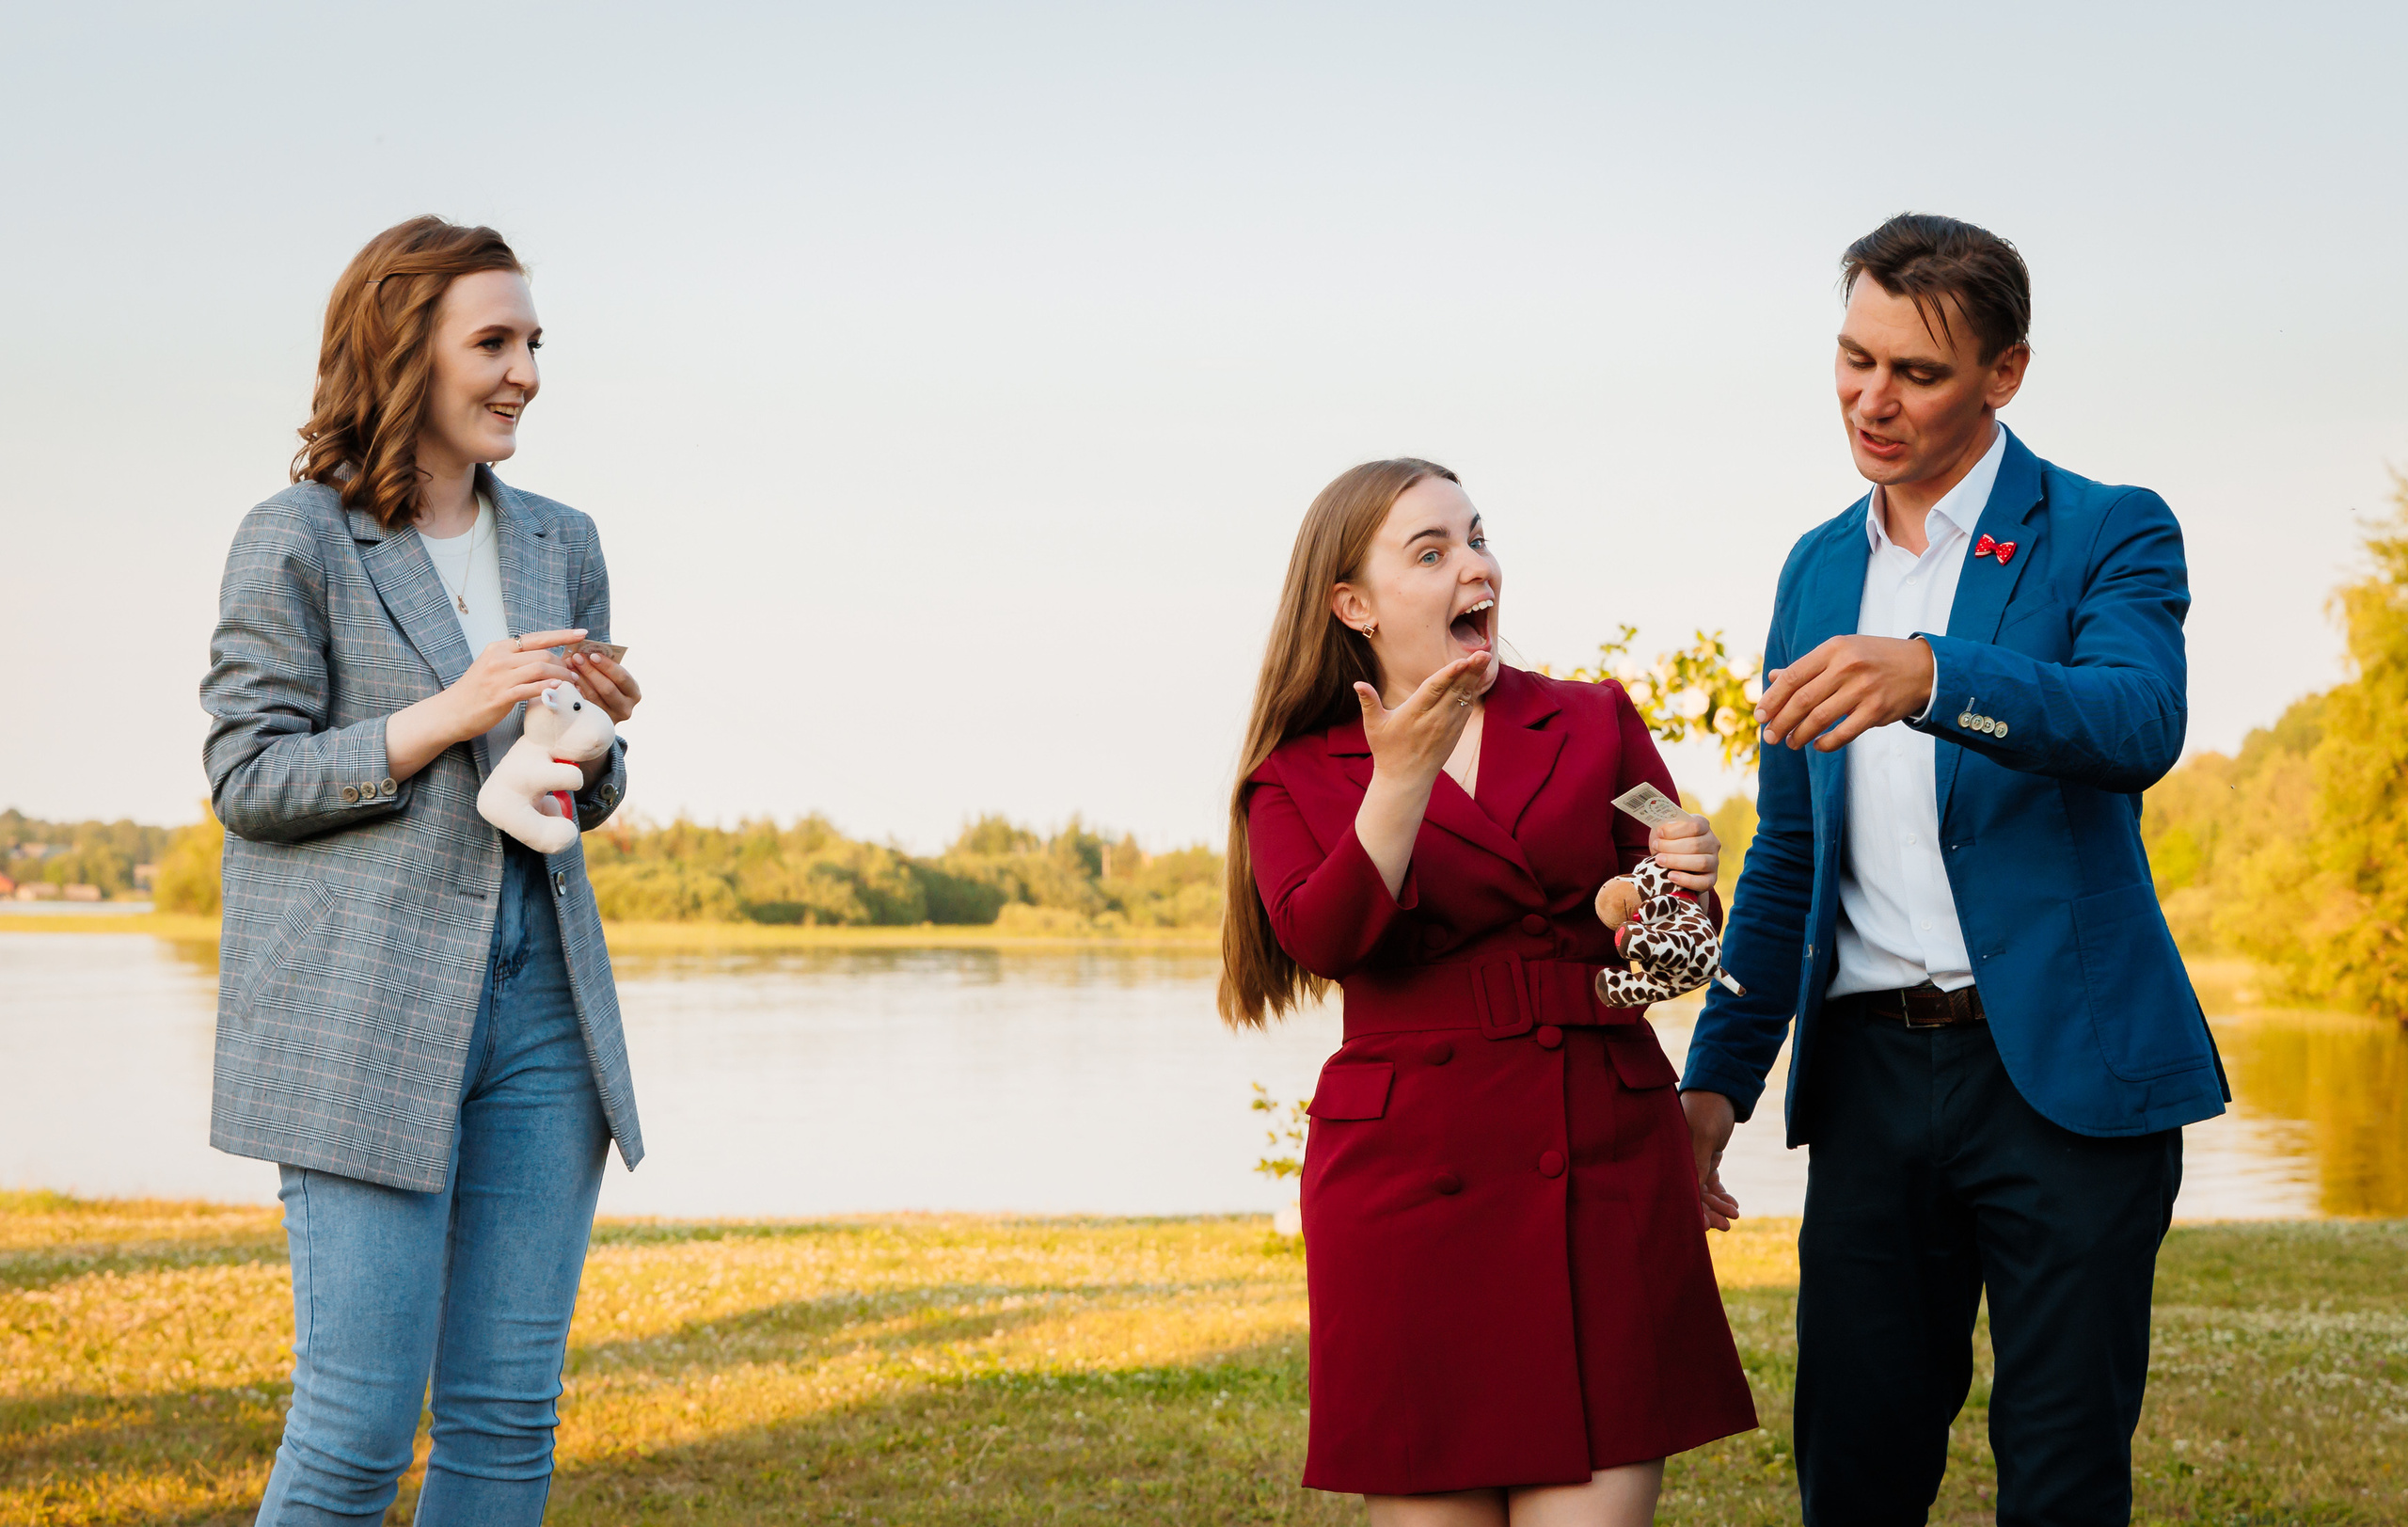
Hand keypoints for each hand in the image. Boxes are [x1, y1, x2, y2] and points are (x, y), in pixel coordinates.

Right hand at [441, 629, 583, 743]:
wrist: (451, 712)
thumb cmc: (476, 691)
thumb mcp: (493, 666)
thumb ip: (515, 660)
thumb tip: (543, 657)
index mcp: (499, 648)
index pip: (536, 637)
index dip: (561, 635)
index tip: (581, 634)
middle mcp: (499, 658)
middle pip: (542, 654)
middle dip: (563, 663)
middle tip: (575, 672)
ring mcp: (499, 677)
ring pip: (540, 669)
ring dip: (561, 675)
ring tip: (572, 682)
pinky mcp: (501, 696)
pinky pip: (531, 688)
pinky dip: (548, 687)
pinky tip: (559, 689)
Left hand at [566, 649, 642, 724]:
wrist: (603, 711)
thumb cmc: (607, 685)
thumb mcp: (613, 678)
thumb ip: (605, 667)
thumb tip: (587, 651)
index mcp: (633, 693)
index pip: (622, 678)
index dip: (607, 665)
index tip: (592, 654)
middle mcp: (625, 709)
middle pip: (607, 688)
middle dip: (590, 671)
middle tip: (576, 658)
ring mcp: (610, 718)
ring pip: (593, 697)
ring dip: (579, 679)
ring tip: (569, 665)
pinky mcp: (595, 723)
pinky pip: (583, 705)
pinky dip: (575, 691)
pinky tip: (567, 680)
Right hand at [1353, 652, 1492, 790]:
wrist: (1406, 779)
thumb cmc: (1387, 750)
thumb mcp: (1373, 726)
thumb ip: (1368, 702)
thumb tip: (1357, 684)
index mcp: (1414, 713)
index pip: (1435, 689)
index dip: (1449, 674)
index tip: (1462, 661)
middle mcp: (1434, 719)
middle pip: (1455, 690)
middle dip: (1470, 671)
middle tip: (1484, 653)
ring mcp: (1447, 726)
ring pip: (1464, 697)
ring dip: (1475, 678)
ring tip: (1486, 658)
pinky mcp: (1455, 731)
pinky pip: (1466, 707)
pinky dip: (1473, 691)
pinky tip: (1479, 676)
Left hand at [1648, 812, 1720, 892]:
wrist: (1669, 862)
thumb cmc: (1666, 842)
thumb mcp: (1664, 830)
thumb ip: (1664, 827)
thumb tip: (1662, 829)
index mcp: (1703, 825)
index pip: (1695, 825)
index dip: (1675, 830)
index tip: (1659, 833)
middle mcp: (1712, 843)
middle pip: (1696, 845)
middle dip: (1671, 847)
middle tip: (1656, 847)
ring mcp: (1714, 861)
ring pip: (1701, 862)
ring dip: (1677, 861)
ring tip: (1659, 860)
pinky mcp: (1711, 879)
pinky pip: (1704, 882)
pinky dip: (1686, 880)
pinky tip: (1671, 876)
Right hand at [1681, 1090, 1739, 1230]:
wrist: (1722, 1091)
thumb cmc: (1709, 1108)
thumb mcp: (1705, 1134)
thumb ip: (1698, 1161)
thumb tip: (1694, 1192)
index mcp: (1674, 1152)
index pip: (1680, 1185)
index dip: (1692, 1207)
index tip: (1704, 1226)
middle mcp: (1680, 1158)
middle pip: (1692, 1191)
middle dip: (1709, 1210)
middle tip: (1726, 1226)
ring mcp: (1692, 1159)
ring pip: (1704, 1189)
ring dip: (1719, 1205)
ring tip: (1735, 1216)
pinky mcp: (1705, 1158)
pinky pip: (1712, 1181)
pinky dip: (1722, 1194)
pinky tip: (1734, 1204)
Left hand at [1754, 634, 1935, 752]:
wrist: (1923, 666)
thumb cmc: (1874, 658)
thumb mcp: (1842, 651)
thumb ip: (1808, 666)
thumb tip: (1773, 678)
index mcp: (1834, 648)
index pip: (1793, 676)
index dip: (1772, 699)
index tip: (1759, 715)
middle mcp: (1847, 667)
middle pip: (1802, 700)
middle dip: (1780, 721)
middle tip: (1769, 736)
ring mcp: (1863, 689)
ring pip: (1819, 718)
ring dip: (1799, 735)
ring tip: (1790, 743)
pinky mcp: (1876, 710)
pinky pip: (1844, 733)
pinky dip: (1826, 743)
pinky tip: (1817, 745)